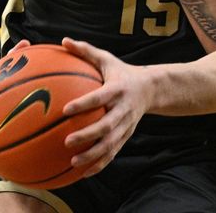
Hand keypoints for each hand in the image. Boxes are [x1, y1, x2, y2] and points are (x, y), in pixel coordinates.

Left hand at [60, 37, 152, 176]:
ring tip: (73, 162)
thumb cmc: (121, 72)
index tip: (66, 109)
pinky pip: (113, 153)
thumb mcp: (106, 59)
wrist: (151, 88)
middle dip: (88, 135)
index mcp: (117, 89)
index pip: (100, 97)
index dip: (84, 104)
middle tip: (67, 141)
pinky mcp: (126, 136)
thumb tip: (64, 40)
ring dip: (93, 155)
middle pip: (106, 125)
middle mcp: (123, 109)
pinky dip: (100, 164)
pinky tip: (83, 173)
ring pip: (110, 143)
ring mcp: (126, 125)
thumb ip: (85, 51)